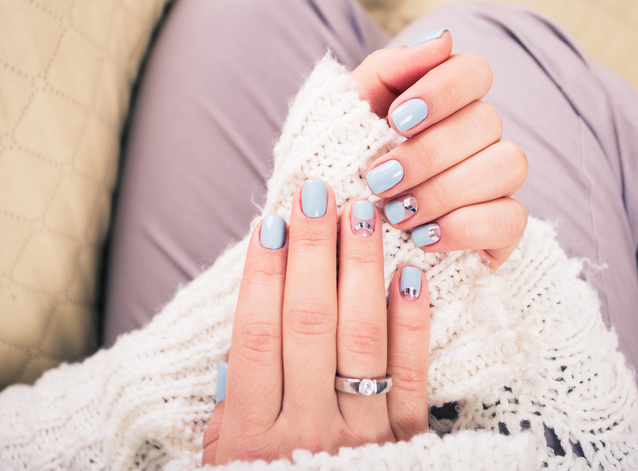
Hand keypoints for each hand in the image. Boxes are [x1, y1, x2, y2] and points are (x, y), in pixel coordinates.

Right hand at [202, 181, 429, 464]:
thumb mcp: (225, 457)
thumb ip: (231, 398)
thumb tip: (255, 319)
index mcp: (249, 434)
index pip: (255, 336)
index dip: (263, 275)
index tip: (272, 221)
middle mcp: (304, 431)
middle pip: (307, 324)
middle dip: (312, 252)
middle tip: (318, 193)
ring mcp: (361, 436)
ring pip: (359, 339)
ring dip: (359, 270)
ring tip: (360, 214)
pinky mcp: (406, 441)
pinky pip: (410, 373)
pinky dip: (411, 321)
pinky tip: (410, 272)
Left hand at [352, 30, 527, 269]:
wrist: (339, 233)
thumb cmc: (345, 164)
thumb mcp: (350, 113)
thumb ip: (389, 69)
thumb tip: (442, 40)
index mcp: (446, 102)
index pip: (474, 73)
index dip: (442, 92)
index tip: (396, 119)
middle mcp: (479, 137)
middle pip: (486, 122)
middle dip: (427, 154)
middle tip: (380, 180)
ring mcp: (496, 182)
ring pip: (507, 166)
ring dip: (445, 190)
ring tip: (397, 213)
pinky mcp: (501, 229)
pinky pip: (511, 220)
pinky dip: (464, 228)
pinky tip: (423, 237)